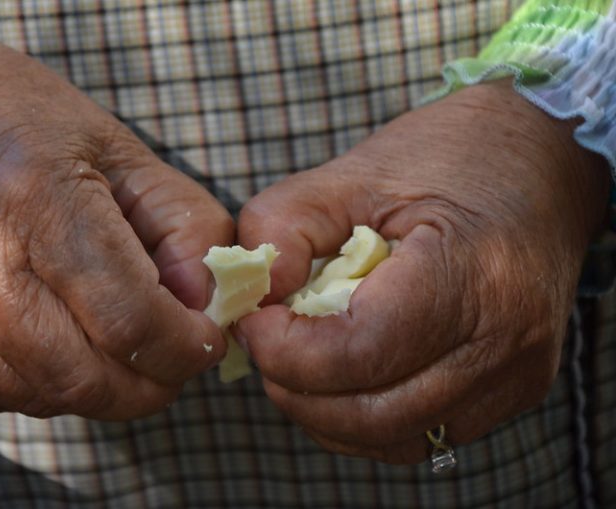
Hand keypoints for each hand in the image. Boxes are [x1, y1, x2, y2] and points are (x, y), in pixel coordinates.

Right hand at [0, 0, 231, 418]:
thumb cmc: (19, 116)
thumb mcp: (122, 150)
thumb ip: (184, 227)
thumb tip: (207, 308)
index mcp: (36, 198)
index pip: (128, 321)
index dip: (183, 348)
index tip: (204, 343)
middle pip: (83, 378)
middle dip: (148, 385)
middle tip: (170, 359)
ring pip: (38, 397)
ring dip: (96, 388)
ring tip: (114, 345)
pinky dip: (40, 385)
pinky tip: (54, 341)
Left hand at [235, 80, 609, 461]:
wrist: (543, 165)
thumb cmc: (448, 158)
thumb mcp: (353, 172)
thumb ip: (284, 226)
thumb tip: (253, 297)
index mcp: (469, 273)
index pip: (361, 352)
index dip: (287, 350)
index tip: (255, 320)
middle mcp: (503, 341)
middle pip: (375, 413)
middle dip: (297, 388)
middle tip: (267, 344)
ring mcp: (514, 376)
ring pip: (395, 438)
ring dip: (326, 411)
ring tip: (299, 358)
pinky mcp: (511, 391)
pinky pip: (422, 435)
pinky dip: (365, 418)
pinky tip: (343, 377)